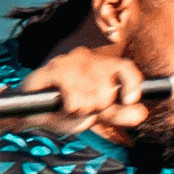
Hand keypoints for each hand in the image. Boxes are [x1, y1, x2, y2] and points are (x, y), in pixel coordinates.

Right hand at [24, 46, 147, 137]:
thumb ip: (119, 114)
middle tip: (83, 108)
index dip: (133, 84)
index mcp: (100, 66)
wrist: (29, 113)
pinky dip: (69, 109)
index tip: (131, 99)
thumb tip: (143, 112)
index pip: (126, 68)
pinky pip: (74, 97)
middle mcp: (87, 58)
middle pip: (109, 88)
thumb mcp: (94, 114)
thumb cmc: (63, 110)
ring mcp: (70, 61)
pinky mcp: (54, 69)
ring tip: (69, 107)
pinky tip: (60, 105)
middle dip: (98, 108)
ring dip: (81, 110)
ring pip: (92, 95)